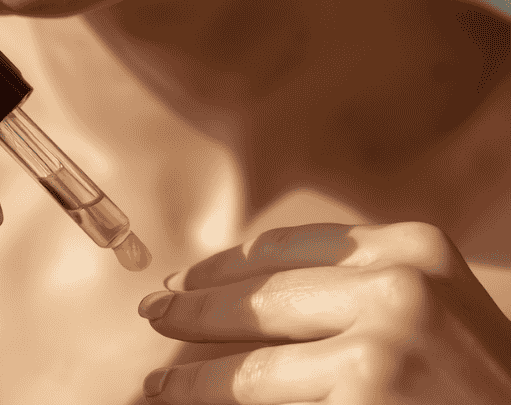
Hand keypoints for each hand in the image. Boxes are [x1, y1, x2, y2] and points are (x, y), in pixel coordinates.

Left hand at [138, 222, 510, 403]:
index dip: (222, 266)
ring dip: (192, 379)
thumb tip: (241, 286)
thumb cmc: (476, 372)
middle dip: (193, 310)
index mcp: (410, 247)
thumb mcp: (431, 301)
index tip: (185, 277)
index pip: (283, 248)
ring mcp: (380, 354)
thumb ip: (351, 281)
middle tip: (153, 314)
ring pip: (250, 369)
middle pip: (258, 300)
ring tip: (158, 382)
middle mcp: (397, 291)